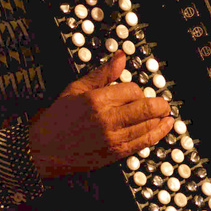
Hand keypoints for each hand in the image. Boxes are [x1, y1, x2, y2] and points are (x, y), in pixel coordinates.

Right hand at [29, 51, 175, 179]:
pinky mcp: (115, 154)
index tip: (135, 92)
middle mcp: (107, 120)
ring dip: (161, 119)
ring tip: (166, 114)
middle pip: (146, 108)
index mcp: (96, 100)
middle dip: (159, 104)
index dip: (138, 89)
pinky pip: (143, 143)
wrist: (43, 150)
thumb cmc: (58, 119)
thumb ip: (102, 74)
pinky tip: (164, 127)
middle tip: (163, 102)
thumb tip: (121, 56)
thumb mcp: (75, 89)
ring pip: (148, 126)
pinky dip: (157, 134)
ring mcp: (113, 139)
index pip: (132, 90)